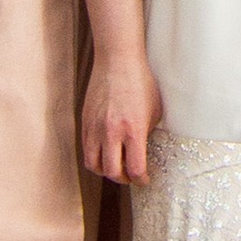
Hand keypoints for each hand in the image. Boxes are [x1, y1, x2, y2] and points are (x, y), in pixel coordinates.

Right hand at [80, 57, 159, 183]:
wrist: (118, 60)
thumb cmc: (142, 81)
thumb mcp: (154, 110)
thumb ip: (148, 133)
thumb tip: (145, 151)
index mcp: (133, 130)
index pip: (135, 169)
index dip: (141, 180)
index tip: (145, 180)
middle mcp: (112, 132)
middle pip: (112, 172)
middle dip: (123, 180)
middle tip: (131, 177)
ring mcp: (95, 127)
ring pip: (93, 164)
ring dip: (105, 171)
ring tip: (116, 167)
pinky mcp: (85, 121)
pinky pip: (86, 149)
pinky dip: (95, 156)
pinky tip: (105, 152)